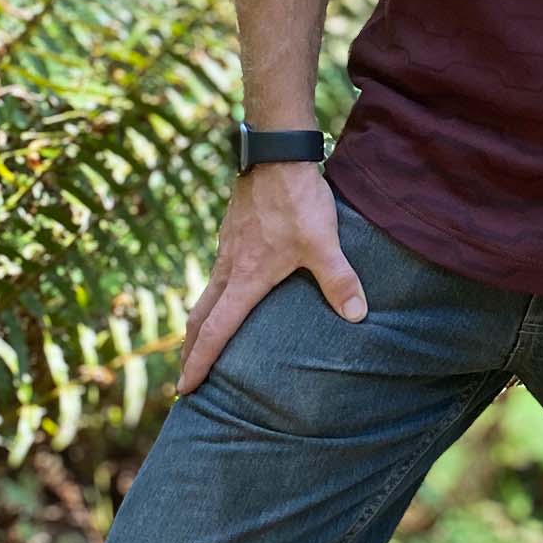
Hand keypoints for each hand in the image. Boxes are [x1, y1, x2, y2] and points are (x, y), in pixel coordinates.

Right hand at [176, 162, 367, 396]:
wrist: (276, 153)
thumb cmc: (297, 200)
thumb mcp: (323, 242)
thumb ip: (339, 280)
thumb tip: (357, 315)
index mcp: (245, 279)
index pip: (215, 331)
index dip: (199, 363)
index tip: (185, 389)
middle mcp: (228, 267)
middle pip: (199, 318)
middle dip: (190, 351)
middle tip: (185, 378)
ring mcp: (227, 248)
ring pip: (205, 294)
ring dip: (199, 323)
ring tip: (200, 343)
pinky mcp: (232, 233)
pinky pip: (216, 273)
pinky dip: (213, 296)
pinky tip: (228, 293)